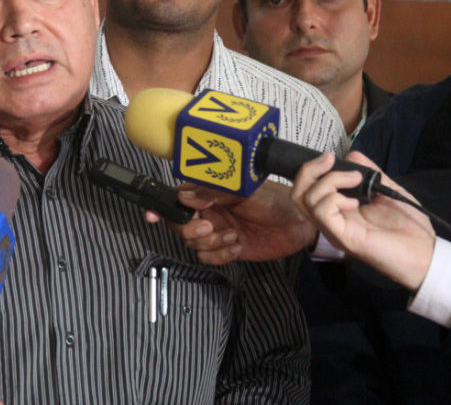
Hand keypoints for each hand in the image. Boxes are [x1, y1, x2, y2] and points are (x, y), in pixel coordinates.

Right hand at [146, 180, 317, 264]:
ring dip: (210, 243)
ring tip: (232, 236)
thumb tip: (185, 197)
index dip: (162, 206)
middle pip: (179, 225)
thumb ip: (212, 194)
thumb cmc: (274, 200)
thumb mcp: (243, 191)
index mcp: (209, 194)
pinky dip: (220, 255)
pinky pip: (208, 258)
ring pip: (193, 244)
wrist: (298, 224)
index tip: (153, 214)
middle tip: (209, 227)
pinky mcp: (226, 249)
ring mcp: (217, 231)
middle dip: (189, 230)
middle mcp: (209, 212)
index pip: (177, 199)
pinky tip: (237, 246)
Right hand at [291, 152, 434, 289]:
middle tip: (331, 160)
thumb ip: (369, 172)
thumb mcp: (387, 188)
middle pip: (298, 194)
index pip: (306, 189)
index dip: (312, 169)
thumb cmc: (408, 224)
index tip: (332, 157)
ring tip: (355, 180)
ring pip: (306, 200)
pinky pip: (322, 213)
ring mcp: (334, 230)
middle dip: (310, 170)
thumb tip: (350, 155)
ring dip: (329, 181)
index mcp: (338, 210)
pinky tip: (356, 202)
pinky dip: (335, 199)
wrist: (426, 252)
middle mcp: (330, 220)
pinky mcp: (343, 238)